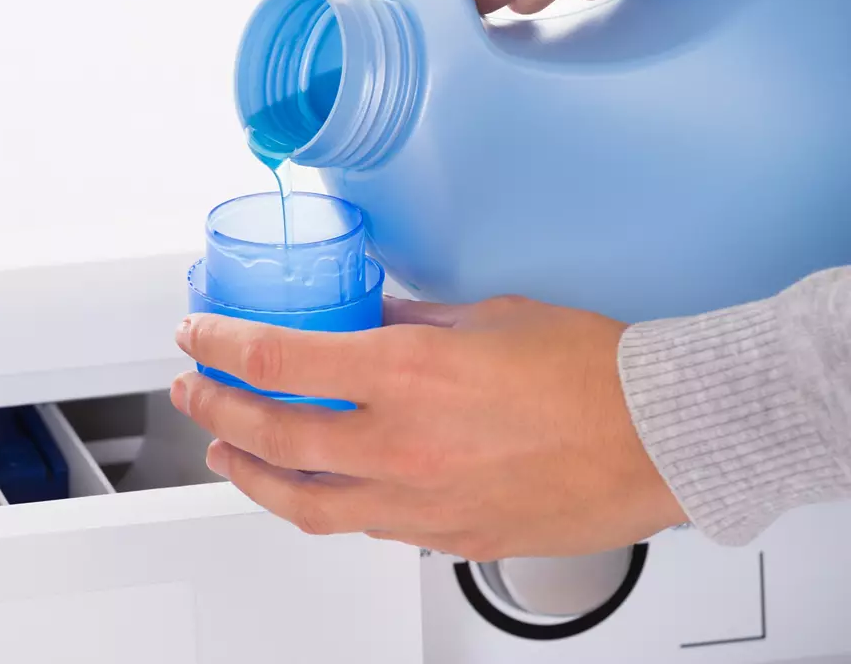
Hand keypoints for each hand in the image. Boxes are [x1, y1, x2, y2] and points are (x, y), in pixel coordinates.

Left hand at [170, 295, 687, 560]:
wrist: (662, 435)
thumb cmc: (592, 370)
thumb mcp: (485, 316)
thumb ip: (410, 321)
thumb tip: (367, 320)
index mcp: (406, 374)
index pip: (278, 359)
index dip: (221, 344)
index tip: (198, 335)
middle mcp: (401, 444)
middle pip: (270, 434)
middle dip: (214, 408)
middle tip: (192, 390)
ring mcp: (420, 502)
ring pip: (301, 501)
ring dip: (250, 473)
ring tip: (225, 451)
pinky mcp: (446, 538)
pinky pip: (362, 526)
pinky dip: (322, 503)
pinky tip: (311, 488)